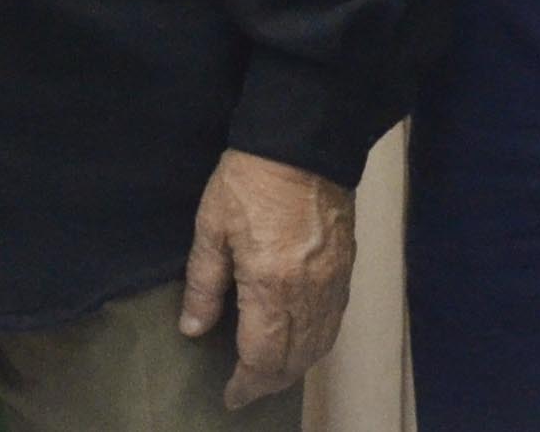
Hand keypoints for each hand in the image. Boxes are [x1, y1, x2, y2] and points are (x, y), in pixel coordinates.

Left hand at [176, 150, 354, 408]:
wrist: (304, 142)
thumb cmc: (250, 180)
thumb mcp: (211, 227)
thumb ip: (203, 283)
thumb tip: (193, 328)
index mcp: (271, 287)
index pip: (261, 357)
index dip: (246, 384)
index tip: (231, 398)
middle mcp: (308, 295)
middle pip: (294, 360)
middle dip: (270, 382)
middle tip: (247, 389)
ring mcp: (332, 283)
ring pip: (318, 346)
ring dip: (295, 368)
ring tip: (271, 373)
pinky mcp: (346, 268)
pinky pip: (334, 322)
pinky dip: (316, 343)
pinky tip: (301, 341)